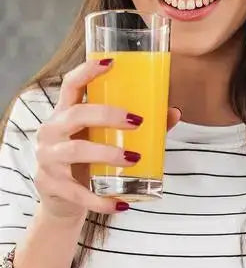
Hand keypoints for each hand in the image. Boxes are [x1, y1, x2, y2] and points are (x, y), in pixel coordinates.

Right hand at [34, 58, 180, 221]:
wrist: (63, 203)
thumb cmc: (88, 164)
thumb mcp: (107, 142)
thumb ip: (138, 128)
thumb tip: (173, 112)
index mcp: (64, 116)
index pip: (71, 86)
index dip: (87, 72)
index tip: (111, 63)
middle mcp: (52, 132)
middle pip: (75, 114)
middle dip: (107, 115)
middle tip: (138, 121)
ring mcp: (49, 159)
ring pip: (75, 151)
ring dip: (107, 153)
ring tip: (134, 158)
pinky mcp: (53, 186)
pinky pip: (79, 193)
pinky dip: (101, 200)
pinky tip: (122, 204)